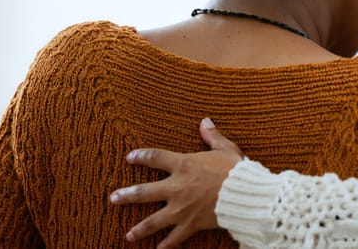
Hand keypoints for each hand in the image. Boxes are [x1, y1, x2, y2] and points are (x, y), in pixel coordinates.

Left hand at [110, 118, 243, 248]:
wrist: (245, 194)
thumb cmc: (236, 169)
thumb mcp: (225, 148)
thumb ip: (212, 136)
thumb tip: (205, 122)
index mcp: (184, 165)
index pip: (155, 158)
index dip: (141, 156)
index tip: (130, 157)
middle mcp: (176, 187)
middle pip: (144, 192)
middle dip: (127, 196)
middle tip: (113, 198)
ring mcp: (181, 208)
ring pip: (153, 220)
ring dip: (139, 228)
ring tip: (128, 235)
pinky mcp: (191, 224)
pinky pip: (175, 237)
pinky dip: (167, 245)